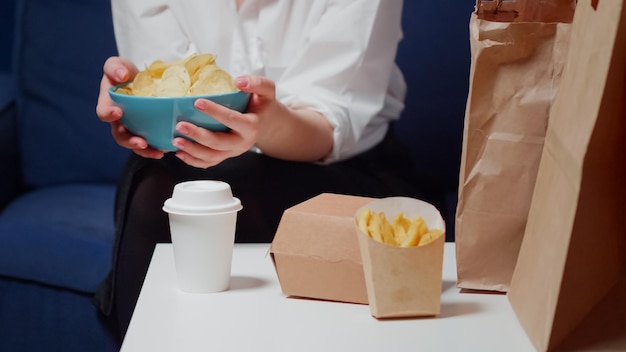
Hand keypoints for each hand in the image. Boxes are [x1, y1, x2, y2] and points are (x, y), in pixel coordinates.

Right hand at [95, 56, 164, 158]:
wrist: (140, 79)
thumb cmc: (124, 72)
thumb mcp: (117, 64)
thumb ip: (115, 67)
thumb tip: (122, 75)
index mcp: (108, 104)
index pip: (104, 112)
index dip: (109, 114)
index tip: (118, 112)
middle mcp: (118, 120)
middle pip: (120, 135)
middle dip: (130, 141)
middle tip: (141, 143)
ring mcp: (131, 127)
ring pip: (135, 143)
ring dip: (145, 150)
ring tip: (157, 152)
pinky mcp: (145, 130)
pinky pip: (149, 143)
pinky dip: (156, 147)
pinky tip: (166, 148)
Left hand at [172, 75, 333, 167]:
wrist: (267, 123)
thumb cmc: (263, 105)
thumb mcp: (267, 90)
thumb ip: (257, 83)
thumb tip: (238, 81)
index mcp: (252, 126)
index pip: (233, 120)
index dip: (215, 112)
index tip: (198, 102)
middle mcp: (242, 143)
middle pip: (219, 143)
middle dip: (198, 136)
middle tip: (181, 125)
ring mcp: (233, 152)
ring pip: (212, 157)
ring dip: (192, 150)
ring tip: (176, 140)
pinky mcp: (225, 155)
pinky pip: (209, 163)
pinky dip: (193, 161)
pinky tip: (180, 153)